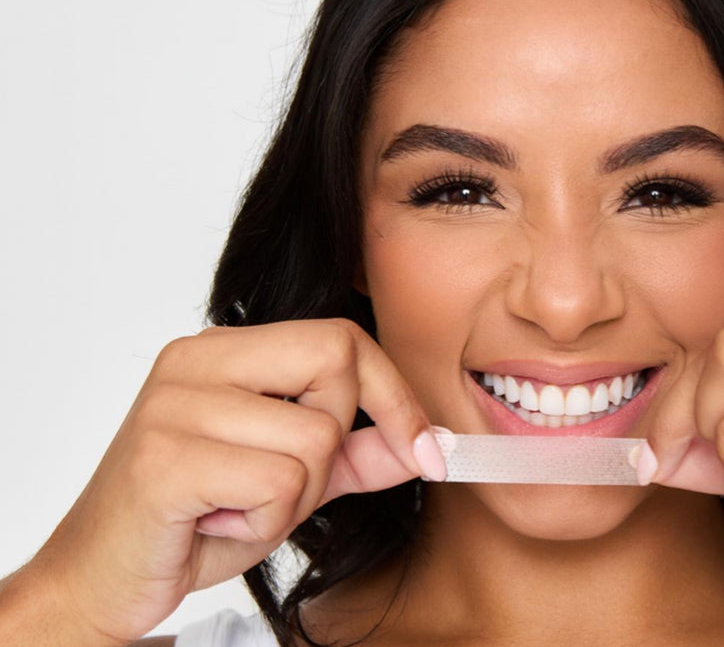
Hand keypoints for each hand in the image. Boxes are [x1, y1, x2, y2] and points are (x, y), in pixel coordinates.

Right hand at [3, 319, 444, 644]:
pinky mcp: (166, 460)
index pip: (339, 338)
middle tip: (279, 482)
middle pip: (335, 362)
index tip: (423, 446)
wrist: (100, 578)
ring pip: (315, 439)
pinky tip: (216, 524)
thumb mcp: (291, 483)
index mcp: (223, 351)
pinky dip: (264, 523)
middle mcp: (195, 362)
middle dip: (334, 441)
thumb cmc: (191, 521)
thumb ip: (357, 456)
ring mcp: (174, 406)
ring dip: (294, 498)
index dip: (393, 392)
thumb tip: (430, 442)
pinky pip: (277, 484)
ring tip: (236, 507)